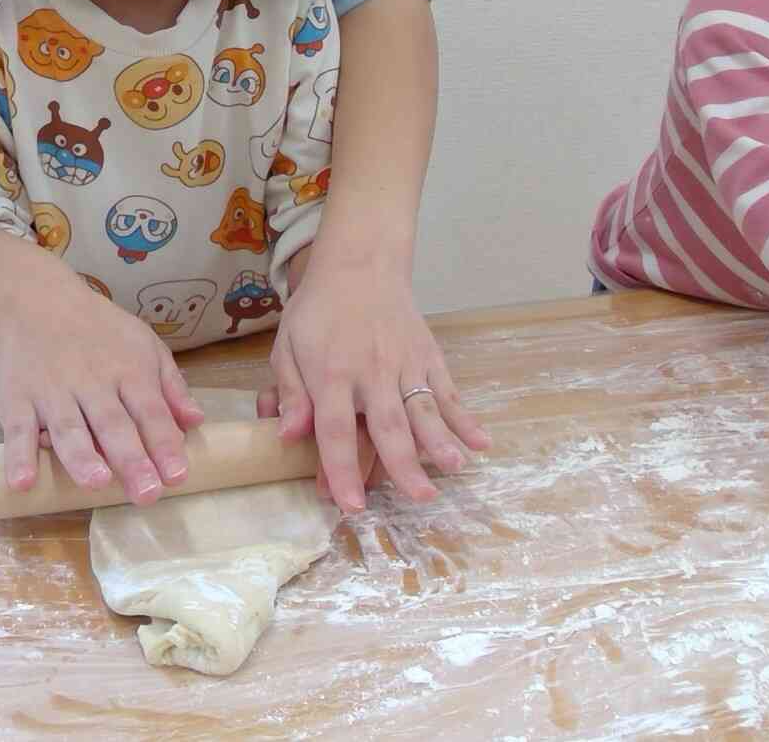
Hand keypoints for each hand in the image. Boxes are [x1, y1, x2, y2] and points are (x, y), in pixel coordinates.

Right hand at [0, 262, 204, 505]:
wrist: (35, 300)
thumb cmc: (99, 330)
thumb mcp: (144, 344)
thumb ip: (171, 386)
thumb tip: (196, 422)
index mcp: (129, 371)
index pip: (151, 412)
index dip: (164, 444)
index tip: (177, 476)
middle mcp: (92, 383)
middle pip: (114, 425)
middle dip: (131, 460)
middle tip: (147, 493)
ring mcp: (52, 392)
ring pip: (69, 428)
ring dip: (82, 457)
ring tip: (96, 482)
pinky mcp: (17, 399)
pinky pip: (17, 430)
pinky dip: (19, 456)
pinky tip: (24, 482)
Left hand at [256, 253, 488, 512]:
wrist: (359, 264)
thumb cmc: (318, 311)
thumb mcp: (287, 345)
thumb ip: (289, 392)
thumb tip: (287, 436)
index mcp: (331, 373)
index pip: (335, 429)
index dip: (341, 469)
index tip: (350, 505)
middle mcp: (372, 371)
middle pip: (388, 424)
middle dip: (403, 464)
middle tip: (419, 498)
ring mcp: (405, 363)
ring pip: (424, 408)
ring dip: (440, 439)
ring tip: (455, 467)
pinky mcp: (429, 356)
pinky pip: (448, 391)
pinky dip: (465, 417)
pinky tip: (481, 442)